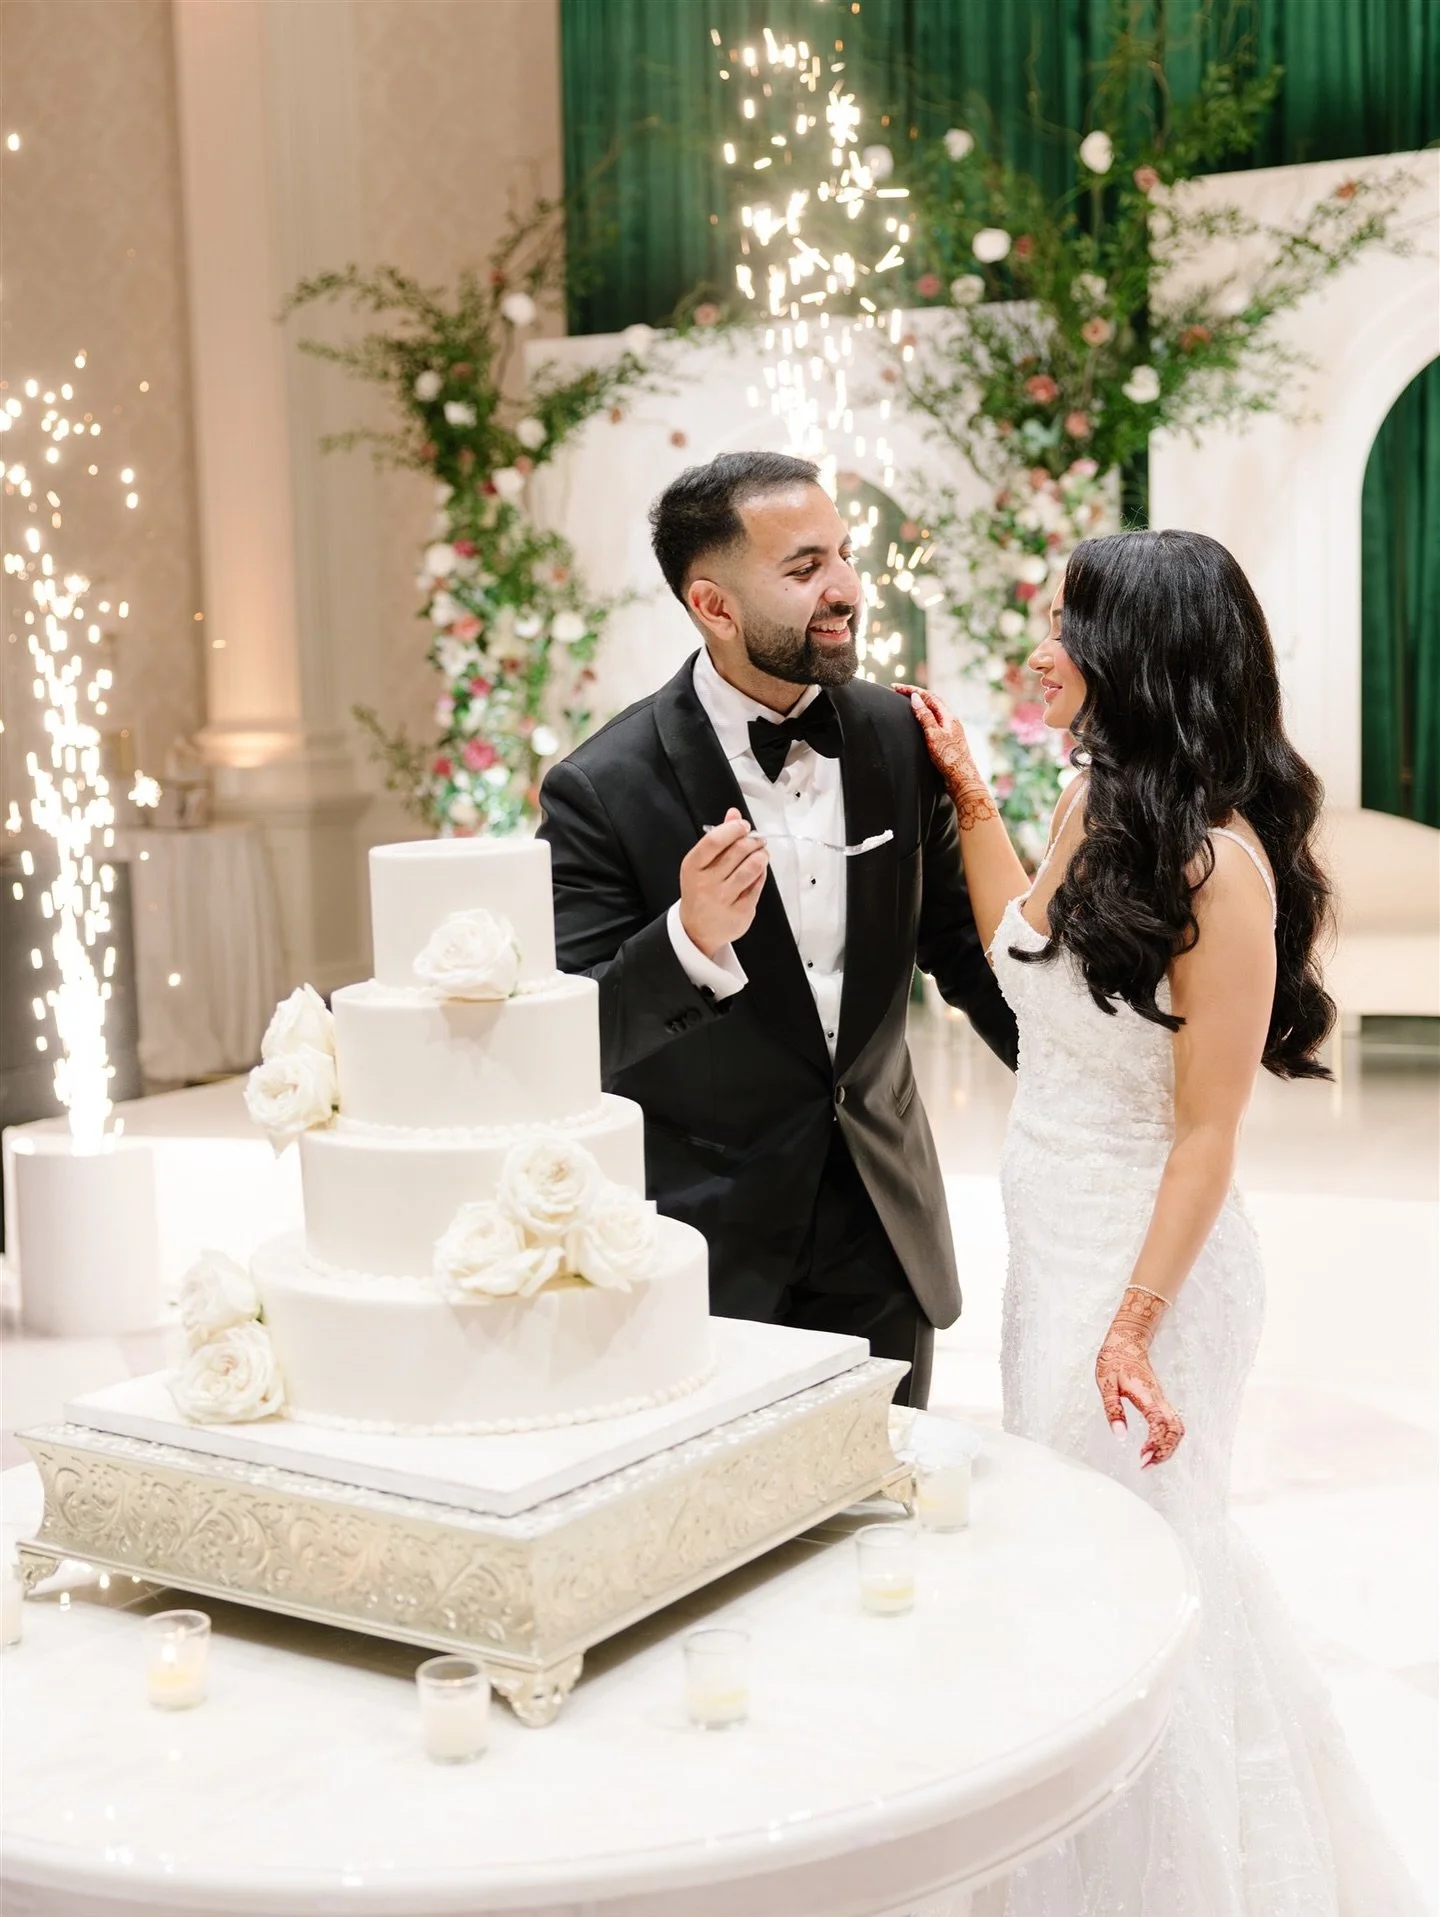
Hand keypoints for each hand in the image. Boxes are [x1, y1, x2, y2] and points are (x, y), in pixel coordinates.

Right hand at [680, 808, 768, 958]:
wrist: (697, 929)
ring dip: (761, 856)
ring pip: (751, 868)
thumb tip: (734, 813)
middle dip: (753, 841)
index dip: (733, 829)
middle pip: (737, 852)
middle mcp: (705, 883)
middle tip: (758, 840)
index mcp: (693, 867)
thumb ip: (718, 837)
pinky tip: (759, 871)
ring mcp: (723, 899)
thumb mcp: (702, 864)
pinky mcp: (740, 912)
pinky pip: (757, 886)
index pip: (714, 841)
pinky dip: (761, 874)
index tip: (744, 826)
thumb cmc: (700, 890)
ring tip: (761, 853)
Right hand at [895, 685, 996, 828]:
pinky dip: (925, 715)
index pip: (928, 696)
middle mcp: (951, 720)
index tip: (895, 687)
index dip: (911, 690)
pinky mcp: (949, 740)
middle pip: (932, 701)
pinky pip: (936, 721)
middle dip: (916, 694)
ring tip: (908, 702)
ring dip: (921, 704)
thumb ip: (925, 716)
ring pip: (935, 710)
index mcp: (948, 716)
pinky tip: (921, 722)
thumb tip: (916, 698)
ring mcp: (951, 730)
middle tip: (899, 692)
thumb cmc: (949, 759)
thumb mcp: (933, 735)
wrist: (963, 779)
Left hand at [1095, 1287, 1184, 1467]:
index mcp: (1147, 1395)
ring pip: (1178, 1428)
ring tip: (1149, 1460)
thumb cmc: (1113, 1361)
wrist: (1126, 1341)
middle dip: (1165, 1452)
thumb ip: (1113, 1409)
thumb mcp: (1106, 1384)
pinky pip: (1173, 1423)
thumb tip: (1120, 1435)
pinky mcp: (1161, 1401)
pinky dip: (1167, 1439)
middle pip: (1176, 1430)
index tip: (1141, 1458)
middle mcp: (1160, 1399)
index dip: (1155, 1444)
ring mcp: (1163, 1400)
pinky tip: (1152, 1447)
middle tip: (1145, 1465)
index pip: (1160, 1424)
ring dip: (1168, 1447)